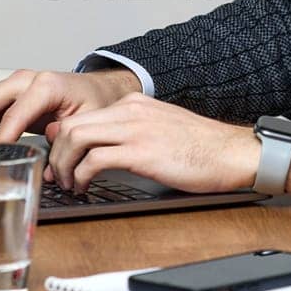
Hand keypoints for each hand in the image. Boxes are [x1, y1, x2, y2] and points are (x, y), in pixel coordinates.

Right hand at [0, 67, 141, 143]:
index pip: (12, 116)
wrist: (98, 89)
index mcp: (45, 85)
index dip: (0, 141)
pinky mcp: (9, 94)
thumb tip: (47, 167)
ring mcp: (14, 85)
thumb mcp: (89, 123)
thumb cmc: (95, 102)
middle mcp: (25, 80)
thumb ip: (67, 141)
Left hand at [45, 92, 258, 194]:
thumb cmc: (202, 148)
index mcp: (134, 104)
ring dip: (65, 165)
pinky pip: (95, 159)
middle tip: (58, 176)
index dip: (62, 142)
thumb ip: (129, 133)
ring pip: (76, 138)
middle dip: (57, 154)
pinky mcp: (141, 152)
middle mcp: (130, 111)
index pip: (81, 116)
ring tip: (69, 184)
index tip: (59, 161)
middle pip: (71, 125)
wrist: (233, 152)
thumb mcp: (159, 130)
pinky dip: (81, 175)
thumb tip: (99, 149)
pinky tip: (85, 186)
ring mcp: (135, 129)